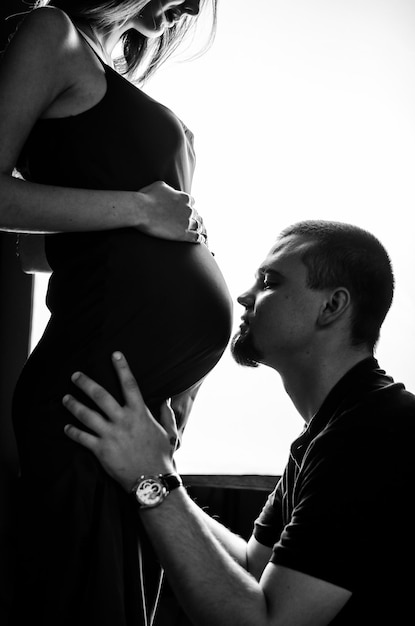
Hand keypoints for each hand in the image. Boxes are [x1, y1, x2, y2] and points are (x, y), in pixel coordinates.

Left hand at [62, 352, 176, 491]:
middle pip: (100, 396)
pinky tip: (66, 427)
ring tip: (65, 398)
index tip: (115, 354)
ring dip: (73, 405)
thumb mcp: (169, 432)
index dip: (122, 368)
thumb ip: (166, 414)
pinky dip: (72, 431)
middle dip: (85, 383)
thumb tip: (167, 400)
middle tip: (75, 375)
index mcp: (140, 413)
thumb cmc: (161, 456)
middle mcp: (123, 420)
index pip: (130, 384)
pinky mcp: (101, 450)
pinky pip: (82, 437)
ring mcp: (110, 435)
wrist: (152, 480)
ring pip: (87, 415)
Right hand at [137, 180, 206, 243]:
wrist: (141, 211)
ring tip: (196, 232)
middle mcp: (188, 210)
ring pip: (197, 226)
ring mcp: (187, 222)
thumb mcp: (159, 186)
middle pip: (195, 214)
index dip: (188, 206)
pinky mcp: (183, 234)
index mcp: (184, 198)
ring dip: (197, 228)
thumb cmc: (146, 197)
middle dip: (192, 217)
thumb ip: (169, 189)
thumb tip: (170, 191)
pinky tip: (200, 240)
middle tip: (188, 222)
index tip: (184, 210)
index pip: (192, 202)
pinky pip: (196, 237)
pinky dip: (199, 239)